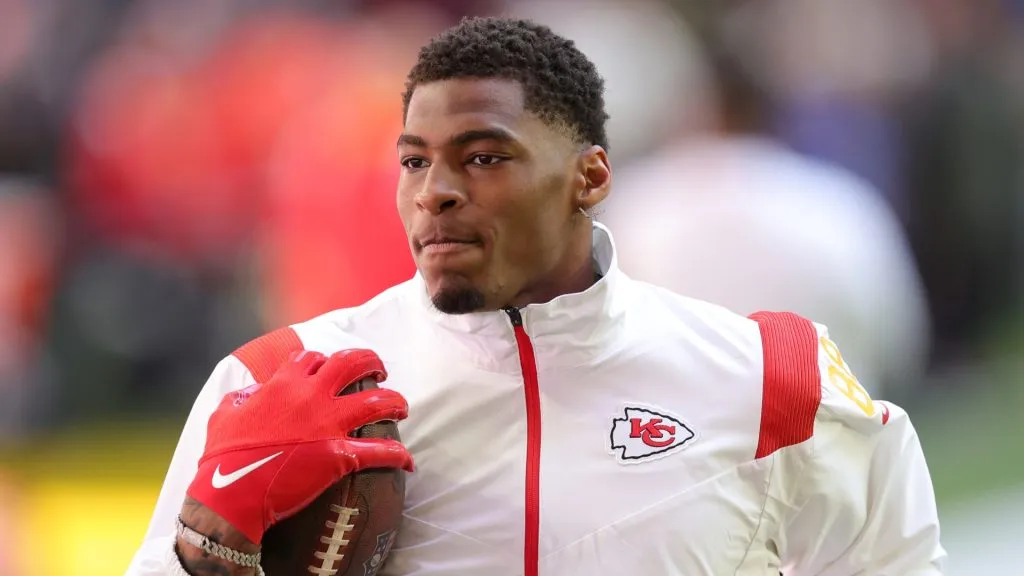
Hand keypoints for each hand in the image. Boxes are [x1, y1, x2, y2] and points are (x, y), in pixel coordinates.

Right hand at [186, 349, 413, 545]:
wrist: (231, 495)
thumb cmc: (222, 458)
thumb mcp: (223, 416)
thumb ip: (239, 398)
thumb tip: (250, 394)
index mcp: (283, 384)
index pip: (311, 358)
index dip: (323, 360)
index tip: (329, 367)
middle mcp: (311, 396)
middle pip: (352, 363)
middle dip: (371, 362)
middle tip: (380, 372)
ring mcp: (328, 425)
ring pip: (377, 401)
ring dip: (395, 402)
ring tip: (402, 408)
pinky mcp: (340, 456)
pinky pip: (380, 451)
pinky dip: (398, 455)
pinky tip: (407, 460)